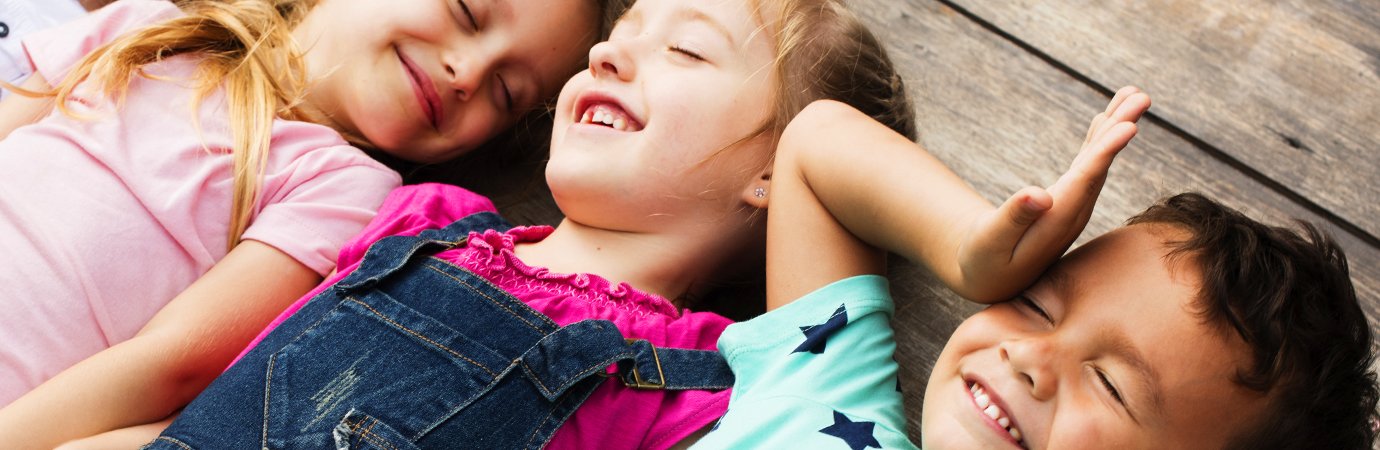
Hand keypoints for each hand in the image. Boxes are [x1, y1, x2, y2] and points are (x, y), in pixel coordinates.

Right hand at [955, 86, 1150, 301]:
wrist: (989, 278)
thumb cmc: (985, 260)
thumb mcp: (991, 242)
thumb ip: (1014, 218)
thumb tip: (1039, 193)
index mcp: (1056, 221)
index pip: (1086, 181)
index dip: (1106, 152)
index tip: (1129, 125)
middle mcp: (1072, 211)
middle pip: (1101, 165)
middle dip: (1120, 128)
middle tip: (1141, 96)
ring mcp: (1072, 205)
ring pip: (1099, 161)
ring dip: (1115, 127)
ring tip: (1133, 94)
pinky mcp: (1066, 199)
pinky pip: (1088, 163)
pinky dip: (1100, 139)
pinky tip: (1108, 119)